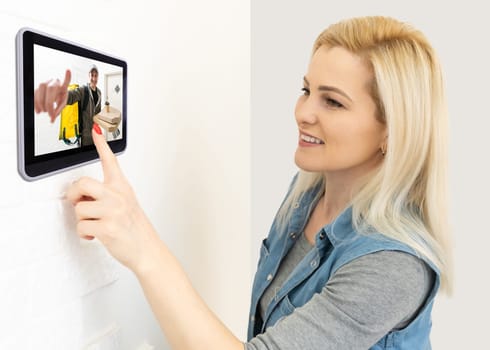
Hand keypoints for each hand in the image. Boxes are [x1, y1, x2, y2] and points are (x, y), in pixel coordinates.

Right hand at [34, 69, 70, 121]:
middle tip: (48, 112)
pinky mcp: (38, 87)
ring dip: (40, 102)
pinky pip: (34, 93)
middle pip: (49, 88)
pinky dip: (35, 102)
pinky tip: (37, 110)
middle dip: (47, 102)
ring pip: (39, 89)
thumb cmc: (60, 98)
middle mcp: (53, 82)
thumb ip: (58, 111)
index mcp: (62, 86)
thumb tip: (51, 119)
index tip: (68, 71)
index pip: (65, 82)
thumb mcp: (62, 104)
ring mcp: (45, 83)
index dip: (67, 77)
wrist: (55, 94)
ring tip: (43, 111)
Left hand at [65, 124, 159, 271]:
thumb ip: (106, 196)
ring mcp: (113, 211)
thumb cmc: (135, 229)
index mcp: (123, 188)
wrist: (147, 250)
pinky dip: (85, 235)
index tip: (96, 129)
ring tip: (95, 225)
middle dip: (74, 195)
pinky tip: (96, 236)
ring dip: (82, 221)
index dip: (102, 144)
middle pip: (82, 183)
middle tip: (77, 202)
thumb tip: (81, 196)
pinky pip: (81, 227)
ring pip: (79, 208)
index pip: (110, 161)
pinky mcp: (108, 228)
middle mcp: (118, 196)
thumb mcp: (126, 205)